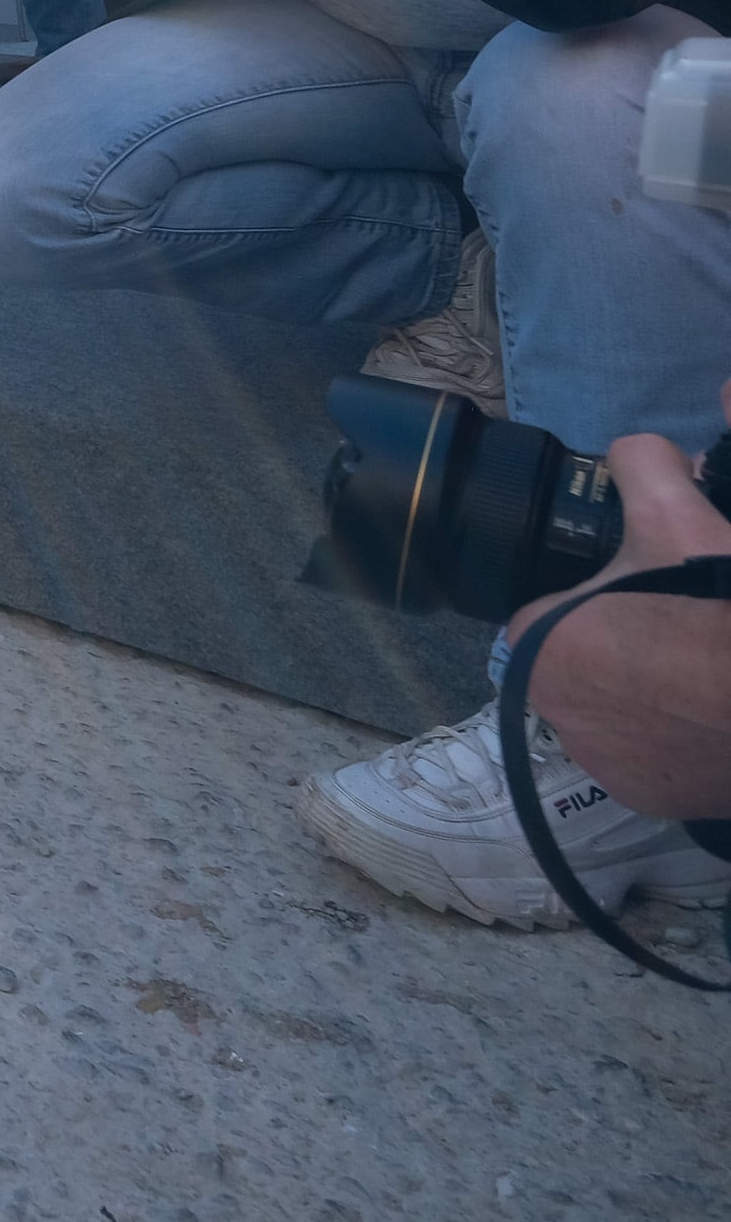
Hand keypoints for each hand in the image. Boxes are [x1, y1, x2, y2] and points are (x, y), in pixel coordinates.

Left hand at [513, 378, 730, 823]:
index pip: (548, 612)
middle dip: (623, 646)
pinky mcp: (651, 800)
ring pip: (618, 714)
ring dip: (650, 697)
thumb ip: (644, 467)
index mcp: (536, 644)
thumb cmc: (716, 609)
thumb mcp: (679, 516)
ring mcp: (602, 764)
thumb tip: (645, 447)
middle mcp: (553, 715)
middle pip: (584, 663)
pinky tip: (712, 715)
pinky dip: (678, 743)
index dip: (595, 596)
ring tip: (701, 669)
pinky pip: (656, 761)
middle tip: (680, 627)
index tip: (641, 591)